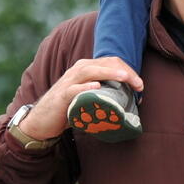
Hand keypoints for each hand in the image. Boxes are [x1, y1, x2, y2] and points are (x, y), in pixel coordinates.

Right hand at [19, 58, 142, 139]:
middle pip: (104, 64)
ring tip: (124, 78)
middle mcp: (78, 70)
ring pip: (90, 71)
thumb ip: (106, 93)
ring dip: (108, 73)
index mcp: (87, 68)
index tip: (140, 87)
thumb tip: (130, 100)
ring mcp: (69, 82)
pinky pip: (73, 89)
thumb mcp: (90, 96)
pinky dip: (85, 86)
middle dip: (124, 72)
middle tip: (139, 85)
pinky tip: (96, 86)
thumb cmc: (70, 108)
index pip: (111, 62)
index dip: (128, 71)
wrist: (43, 120)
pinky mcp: (62, 96)